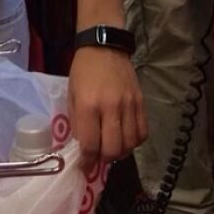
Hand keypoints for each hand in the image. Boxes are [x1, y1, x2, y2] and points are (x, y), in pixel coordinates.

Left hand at [68, 46, 146, 171]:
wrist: (104, 46)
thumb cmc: (83, 71)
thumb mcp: (72, 95)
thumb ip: (77, 122)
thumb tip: (83, 148)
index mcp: (88, 105)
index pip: (90, 145)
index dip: (87, 162)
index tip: (84, 167)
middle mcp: (110, 107)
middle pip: (112, 150)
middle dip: (103, 159)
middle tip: (98, 156)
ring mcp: (128, 104)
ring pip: (129, 145)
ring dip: (120, 153)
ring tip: (112, 148)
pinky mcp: (140, 102)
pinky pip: (142, 132)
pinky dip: (134, 142)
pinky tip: (125, 138)